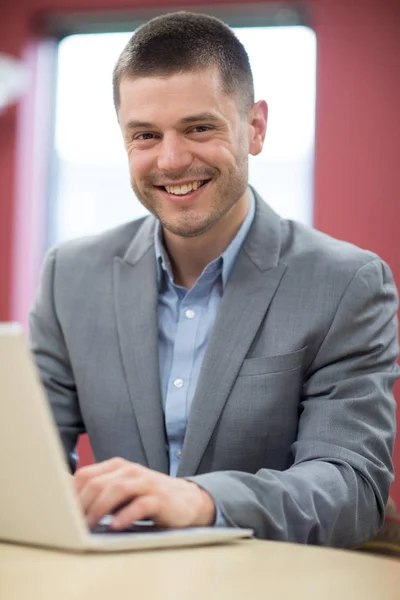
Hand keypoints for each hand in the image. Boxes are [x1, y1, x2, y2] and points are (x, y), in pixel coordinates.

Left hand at [73, 457, 215, 530]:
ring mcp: (145, 482)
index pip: (85, 474)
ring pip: (116, 490)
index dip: (71, 494)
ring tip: (90, 526)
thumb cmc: (147, 496)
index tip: (62, 513)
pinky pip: (140, 504)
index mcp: (117, 466)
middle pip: (97, 483)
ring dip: (99, 510)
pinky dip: (126, 515)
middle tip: (72, 524)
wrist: (185, 500)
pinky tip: (116, 526)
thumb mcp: (122, 489)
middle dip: (81, 505)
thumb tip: (66, 502)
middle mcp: (130, 470)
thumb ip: (100, 491)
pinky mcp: (159, 498)